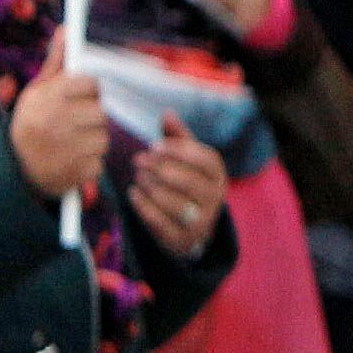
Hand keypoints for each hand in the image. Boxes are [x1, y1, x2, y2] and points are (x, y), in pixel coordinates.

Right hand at [10, 71, 110, 202]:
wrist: (13, 167)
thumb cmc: (31, 122)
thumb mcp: (37, 91)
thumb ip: (56, 63)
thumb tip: (66, 32)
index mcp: (50, 97)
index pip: (92, 83)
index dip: (91, 90)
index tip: (83, 96)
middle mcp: (58, 121)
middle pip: (102, 111)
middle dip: (94, 117)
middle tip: (78, 122)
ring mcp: (67, 148)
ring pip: (104, 138)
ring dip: (93, 140)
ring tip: (73, 141)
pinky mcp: (77, 171)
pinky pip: (99, 162)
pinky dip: (90, 162)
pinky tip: (73, 159)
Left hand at [126, 129, 228, 258]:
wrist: (191, 230)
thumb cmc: (186, 185)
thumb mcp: (186, 161)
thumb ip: (177, 138)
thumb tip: (167, 113)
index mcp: (218, 175)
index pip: (206, 160)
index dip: (180, 151)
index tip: (154, 145)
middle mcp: (215, 199)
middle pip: (190, 182)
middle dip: (161, 168)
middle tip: (137, 160)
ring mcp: (201, 221)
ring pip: (175, 203)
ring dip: (151, 187)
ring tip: (138, 177)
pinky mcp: (183, 239)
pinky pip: (161, 222)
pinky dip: (144, 206)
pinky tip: (134, 194)